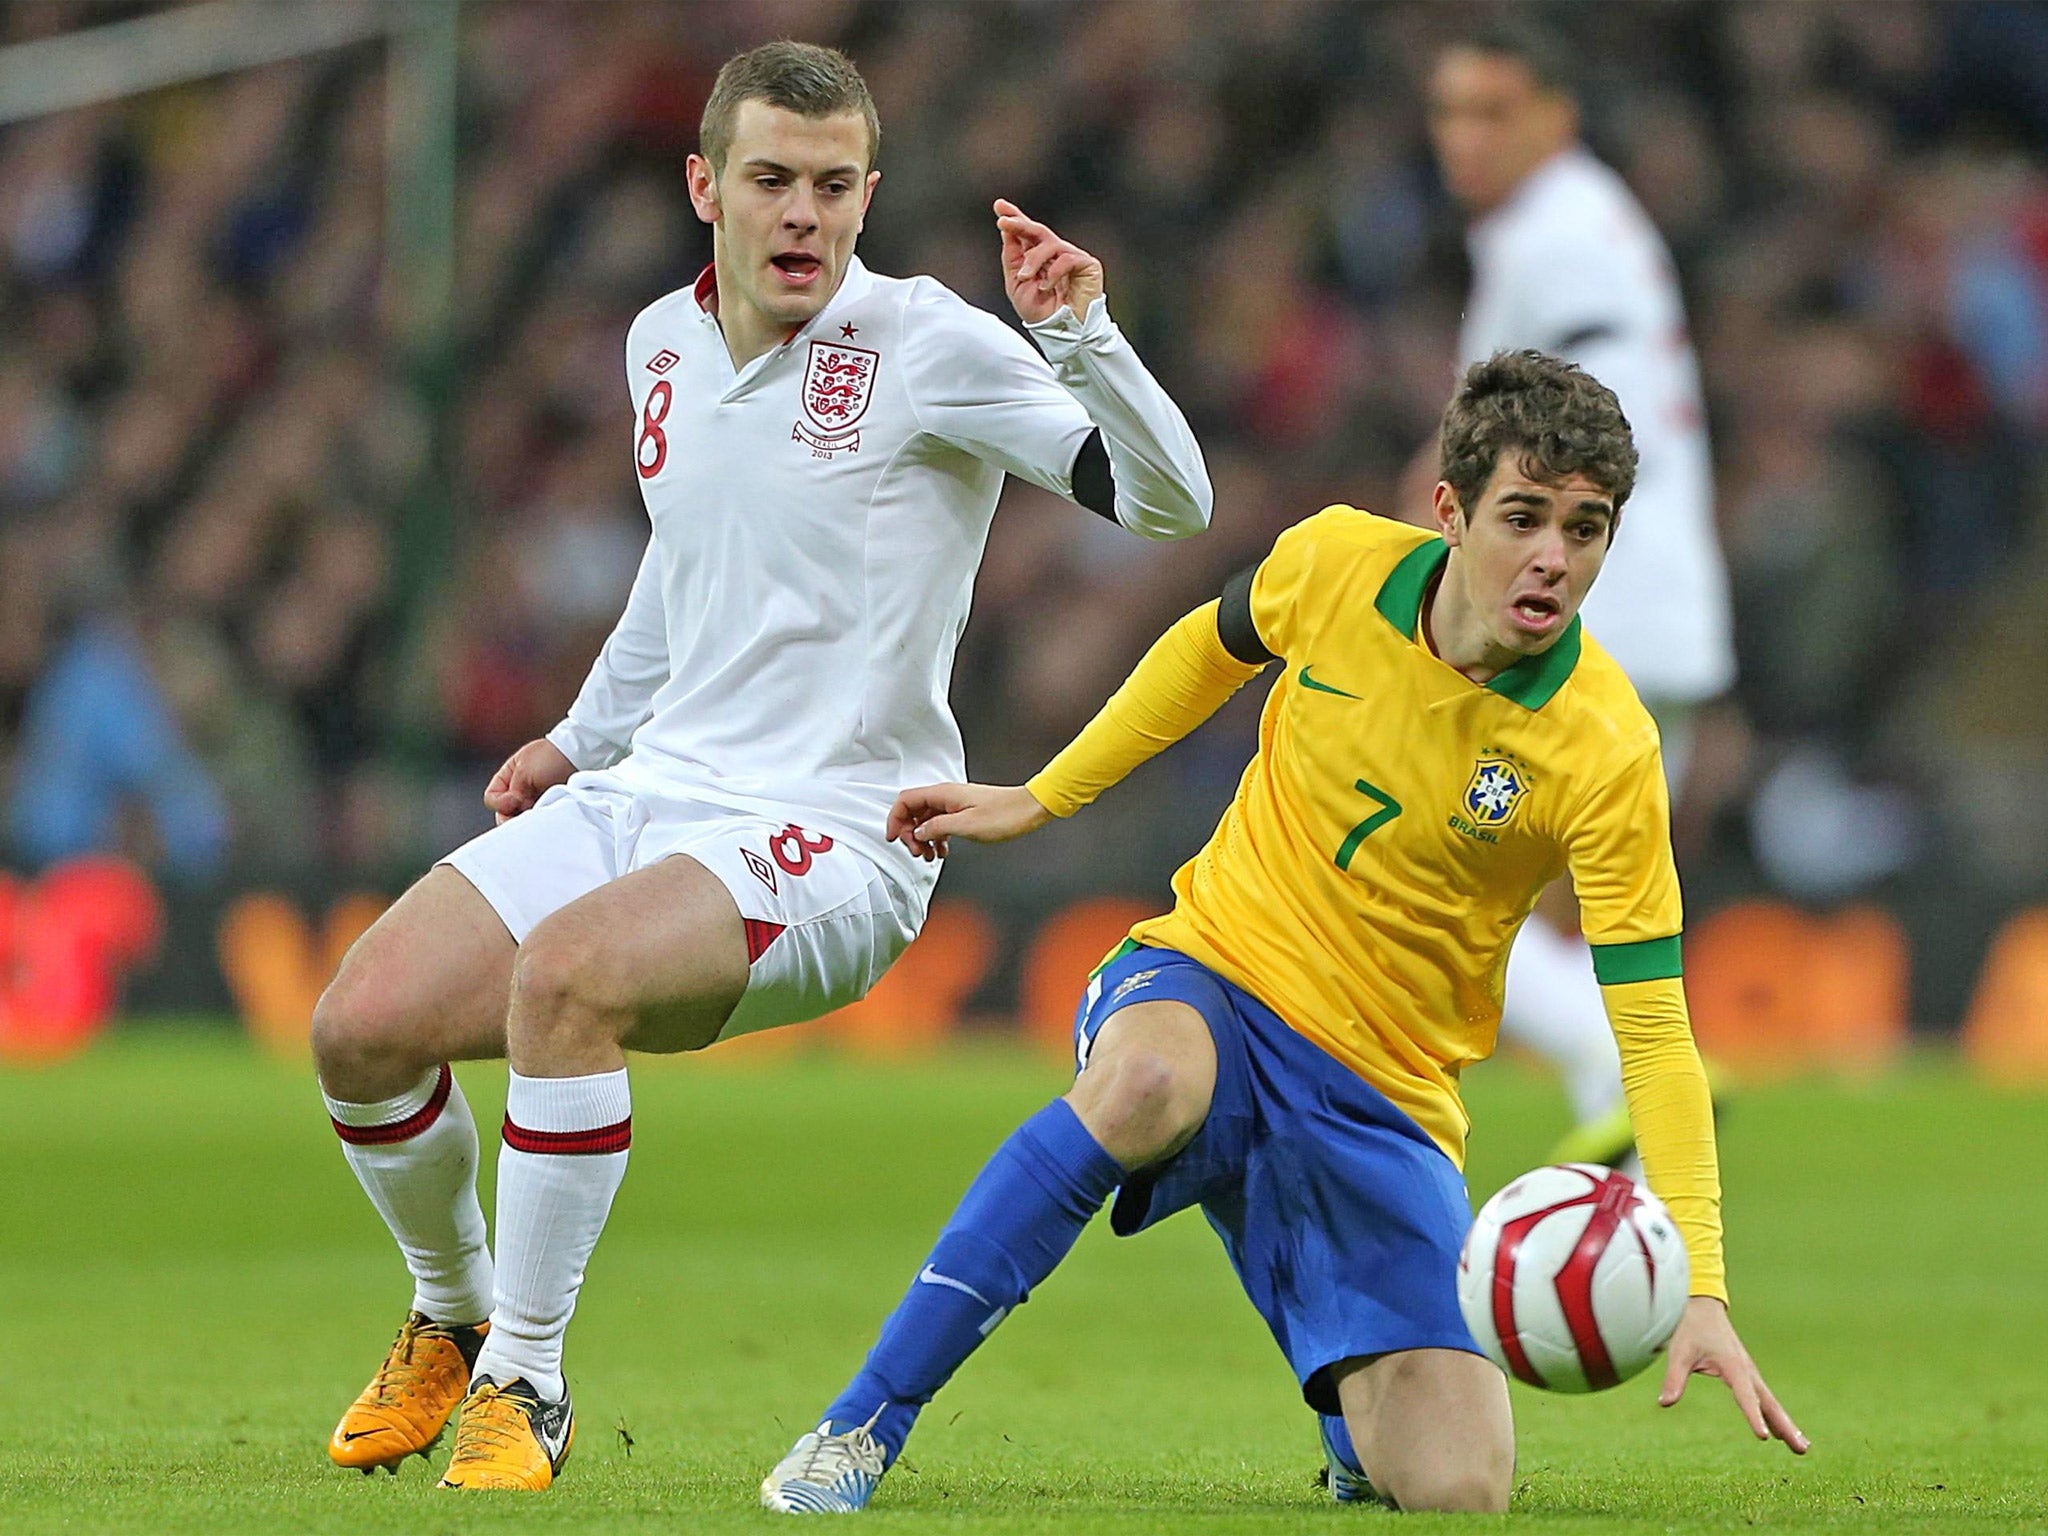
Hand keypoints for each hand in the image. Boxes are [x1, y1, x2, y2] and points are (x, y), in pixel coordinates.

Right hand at [484, 739, 575, 823]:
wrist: (581, 755)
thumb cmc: (552, 756)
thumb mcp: (525, 771)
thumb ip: (512, 792)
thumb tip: (509, 810)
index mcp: (507, 778)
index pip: (491, 799)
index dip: (500, 803)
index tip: (516, 800)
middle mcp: (519, 791)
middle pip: (505, 814)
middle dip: (514, 816)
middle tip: (528, 812)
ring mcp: (534, 801)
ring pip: (523, 820)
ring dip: (530, 819)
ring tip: (542, 811)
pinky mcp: (550, 808)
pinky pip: (541, 821)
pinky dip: (542, 820)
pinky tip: (549, 814)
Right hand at [886, 781, 1051, 860]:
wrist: (1030, 809)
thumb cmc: (1003, 815)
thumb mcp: (966, 826)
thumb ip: (936, 828)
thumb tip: (916, 833)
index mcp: (942, 794)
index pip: (905, 801)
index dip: (895, 819)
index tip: (894, 839)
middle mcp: (946, 796)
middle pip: (913, 811)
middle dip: (909, 833)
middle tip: (919, 853)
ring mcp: (954, 804)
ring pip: (926, 820)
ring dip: (923, 838)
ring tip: (930, 856)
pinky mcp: (963, 813)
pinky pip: (940, 824)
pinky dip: (936, 838)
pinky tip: (942, 852)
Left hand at [994, 199, 1103, 324]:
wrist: (1062, 333)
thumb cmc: (1041, 313)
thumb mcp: (1017, 284)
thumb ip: (1013, 258)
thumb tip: (1007, 230)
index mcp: (1039, 258)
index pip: (1027, 234)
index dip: (1015, 218)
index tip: (999, 206)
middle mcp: (1056, 254)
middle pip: (1038, 231)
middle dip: (1019, 224)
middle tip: (1003, 221)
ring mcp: (1072, 258)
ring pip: (1049, 243)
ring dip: (1033, 259)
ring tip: (1025, 277)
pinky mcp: (1088, 265)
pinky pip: (1066, 258)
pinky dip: (1053, 272)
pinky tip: (1047, 287)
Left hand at [1660, 1296, 1808, 1453]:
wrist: (1703, 1306)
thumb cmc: (1690, 1328)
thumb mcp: (1679, 1352)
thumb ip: (1674, 1378)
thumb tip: (1664, 1403)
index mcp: (1733, 1366)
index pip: (1746, 1397)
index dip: (1754, 1417)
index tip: (1765, 1437)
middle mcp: (1747, 1371)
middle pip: (1769, 1403)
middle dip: (1786, 1426)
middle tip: (1802, 1449)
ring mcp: (1750, 1372)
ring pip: (1770, 1402)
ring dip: (1786, 1423)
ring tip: (1801, 1447)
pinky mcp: (1747, 1373)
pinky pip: (1764, 1398)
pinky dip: (1775, 1414)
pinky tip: (1782, 1429)